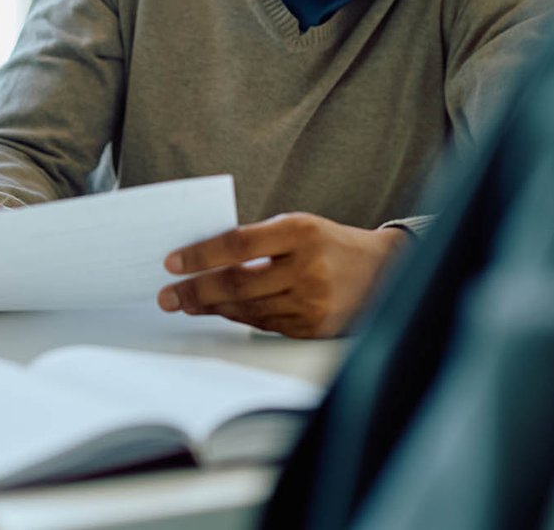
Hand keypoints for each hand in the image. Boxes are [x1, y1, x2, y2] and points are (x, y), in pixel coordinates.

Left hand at [157, 214, 410, 338]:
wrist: (385, 271)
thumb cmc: (332, 244)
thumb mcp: (299, 226)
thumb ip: (258, 240)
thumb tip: (205, 258)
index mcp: (301, 232)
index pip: (238, 243)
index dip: (201, 255)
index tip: (172, 262)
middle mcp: (308, 268)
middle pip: (238, 284)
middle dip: (195, 291)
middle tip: (168, 295)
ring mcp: (312, 302)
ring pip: (247, 310)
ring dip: (212, 307)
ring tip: (187, 303)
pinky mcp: (314, 328)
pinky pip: (265, 325)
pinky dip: (240, 317)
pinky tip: (222, 311)